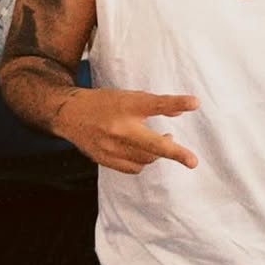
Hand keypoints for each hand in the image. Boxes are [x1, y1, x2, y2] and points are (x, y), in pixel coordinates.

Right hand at [53, 87, 200, 173]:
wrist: (69, 114)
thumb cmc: (103, 103)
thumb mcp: (129, 96)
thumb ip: (155, 104)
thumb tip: (181, 111)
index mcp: (126, 106)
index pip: (156, 104)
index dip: (176, 103)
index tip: (195, 103)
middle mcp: (119, 128)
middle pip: (153, 144)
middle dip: (175, 153)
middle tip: (192, 161)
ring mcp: (111, 147)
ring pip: (145, 159)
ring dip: (159, 153)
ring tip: (164, 141)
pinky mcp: (105, 159)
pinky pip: (133, 168)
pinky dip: (144, 162)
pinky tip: (145, 153)